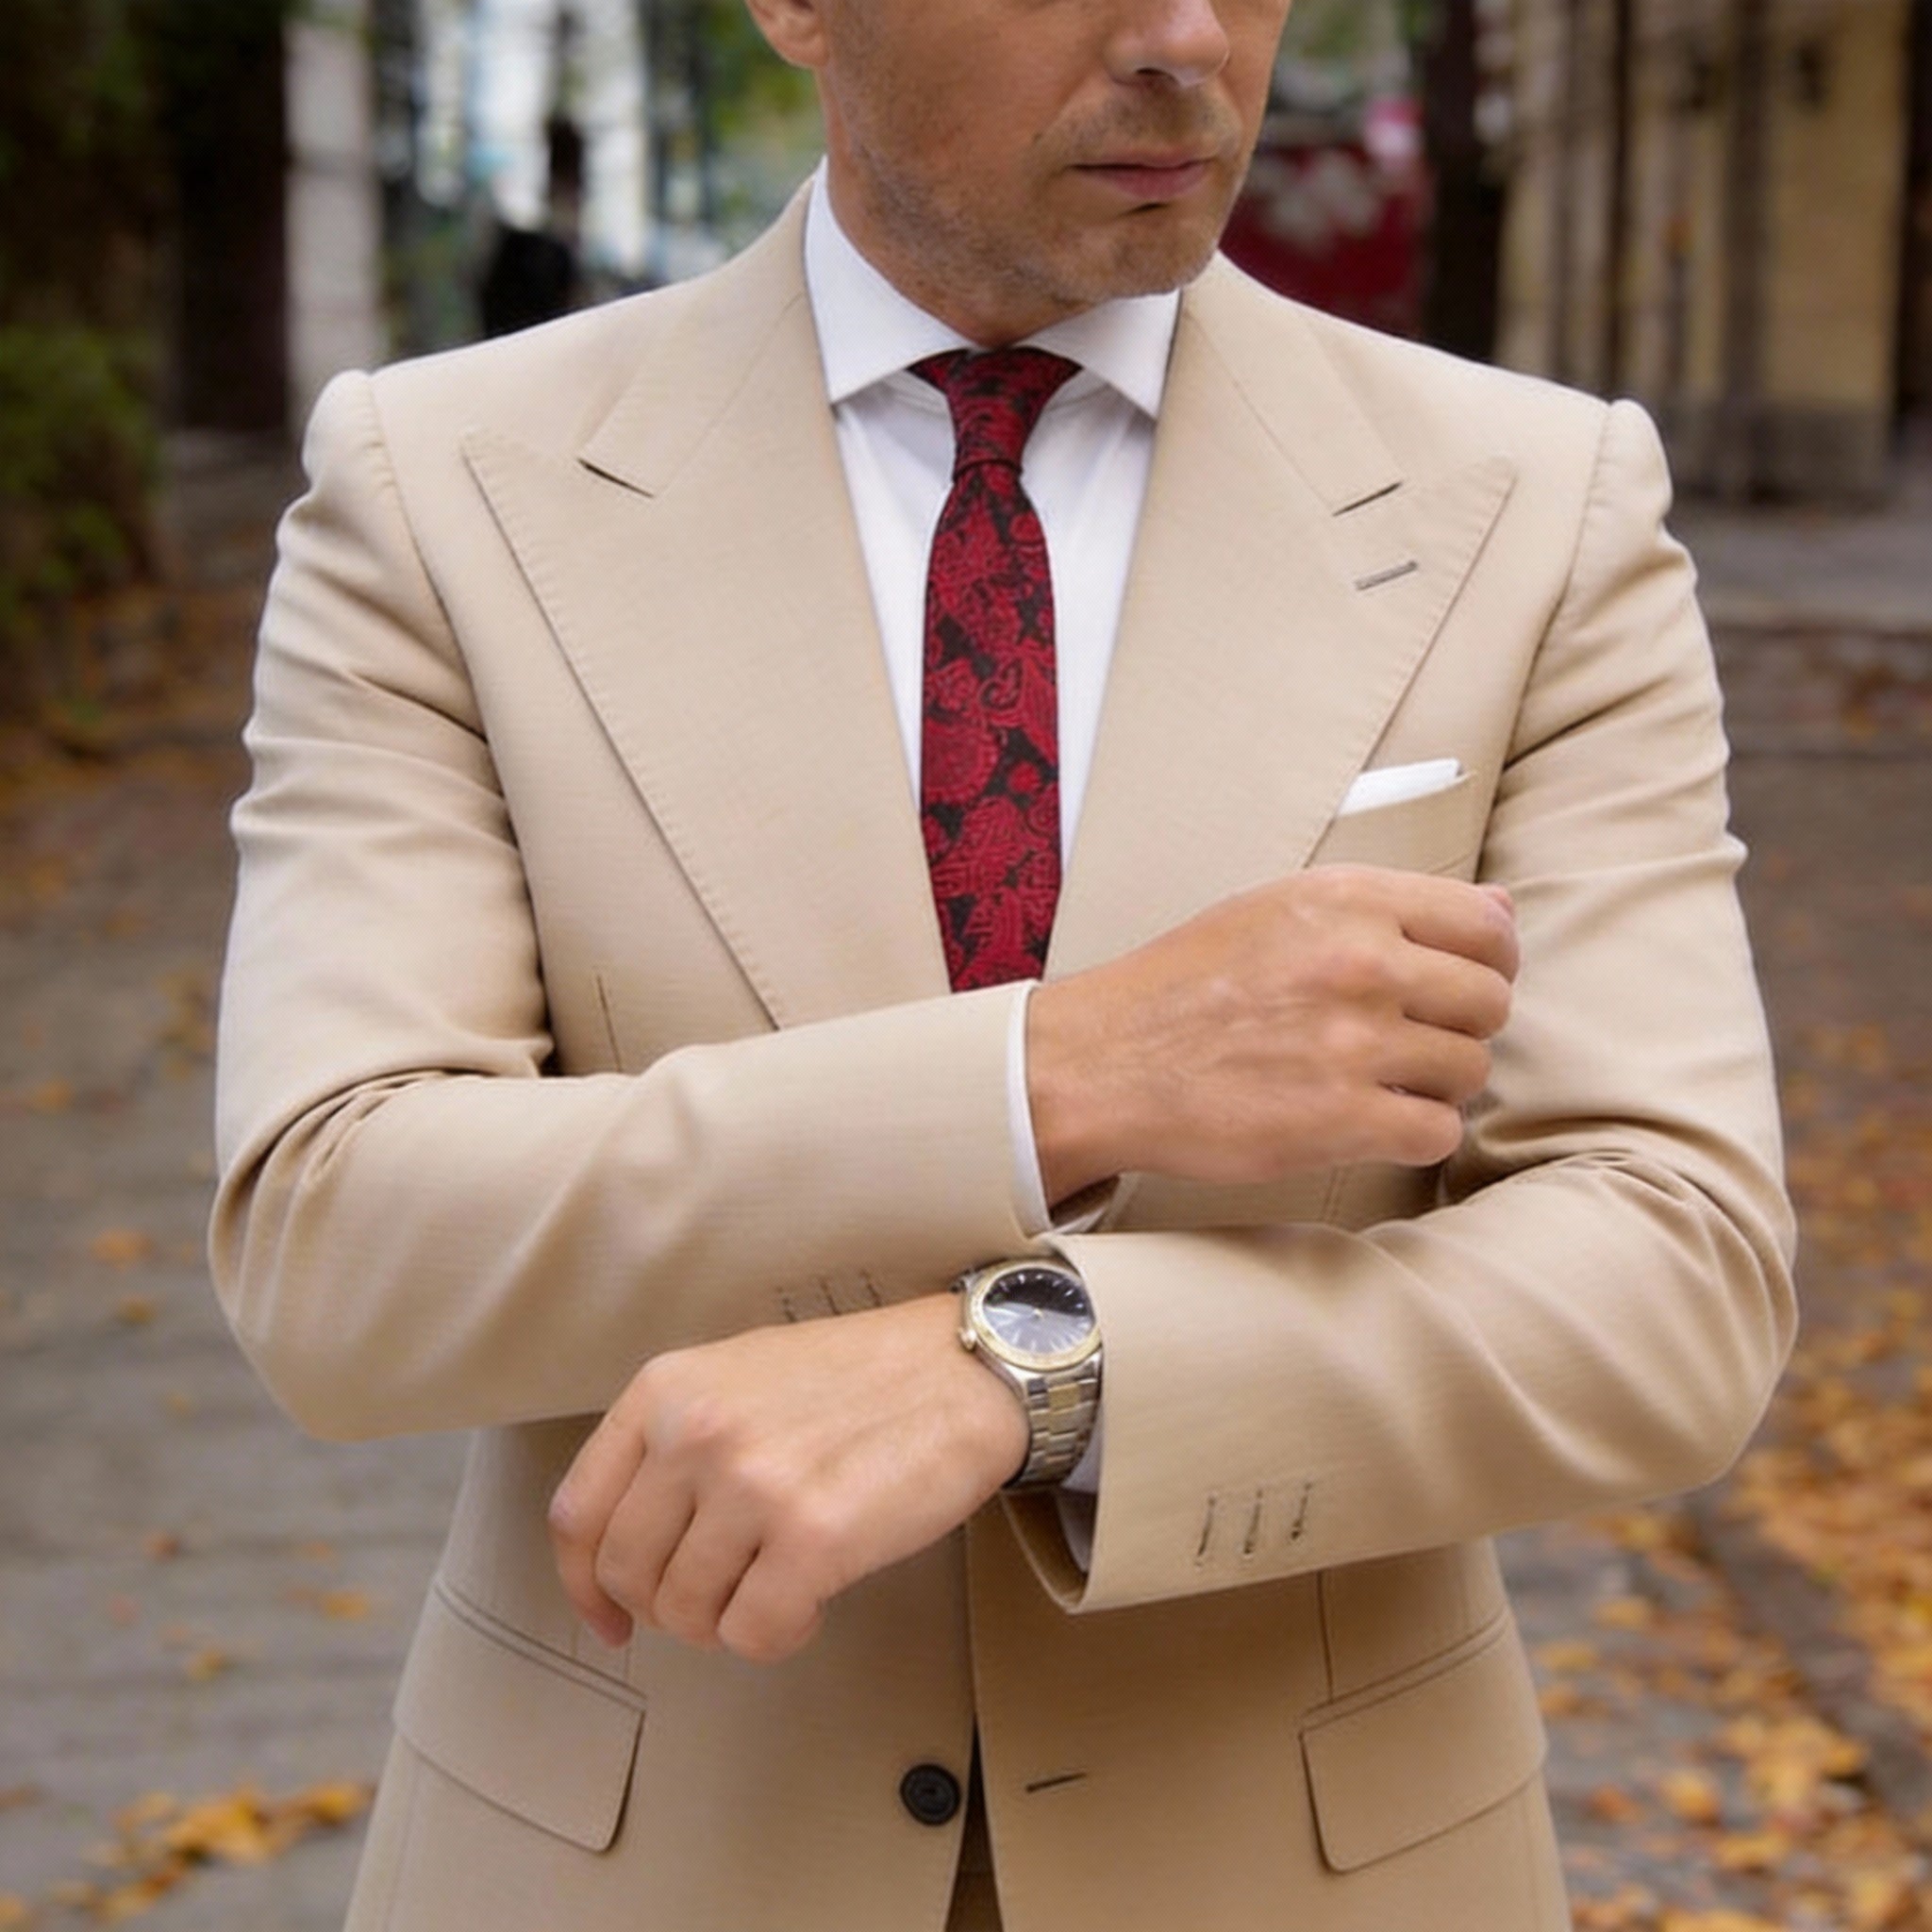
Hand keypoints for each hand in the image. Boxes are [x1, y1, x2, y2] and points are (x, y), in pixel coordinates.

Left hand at [548, 1294, 1026, 1663]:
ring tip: (778, 1586)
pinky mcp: (813, 1538)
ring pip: (686, 1613)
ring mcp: (753, 1485)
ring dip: (727, 1621)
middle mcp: (696, 1432)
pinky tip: (811, 1601)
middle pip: (627, 1574)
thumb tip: (627, 1551)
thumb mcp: (738, 1376)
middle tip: (721, 1599)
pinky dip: (779, 1635)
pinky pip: (753, 1635)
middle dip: (668, 1609)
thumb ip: (675, 1442)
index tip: (609, 1619)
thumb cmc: (857, 1379)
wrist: (963, 1369)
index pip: (577, 1513)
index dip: (583, 1585)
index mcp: (667, 1389)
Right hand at [1027, 865, 1518, 1200]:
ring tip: (1381, 1082)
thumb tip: (1503, 909)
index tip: (1459, 984)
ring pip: (1471, 1068)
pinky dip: (1415, 1133)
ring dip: (1437, 1083)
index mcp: (1348, 900)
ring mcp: (1355, 1043)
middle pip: (1489, 1000)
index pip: (1488, 924)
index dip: (1490, 961)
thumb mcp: (1279, 909)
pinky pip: (1439, 1131)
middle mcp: (1361, 962)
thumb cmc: (1186, 985)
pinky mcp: (1343, 1120)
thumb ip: (1389, 907)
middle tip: (1411, 1041)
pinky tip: (1371, 1122)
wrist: (1105, 1062)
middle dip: (1461, 1025)